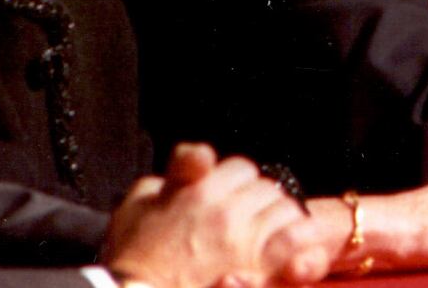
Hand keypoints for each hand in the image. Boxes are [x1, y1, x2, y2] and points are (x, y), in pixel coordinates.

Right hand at [103, 144, 307, 287]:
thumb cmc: (131, 260)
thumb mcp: (136, 206)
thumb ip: (171, 175)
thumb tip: (196, 161)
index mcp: (199, 190)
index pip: (240, 168)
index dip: (236, 182)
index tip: (230, 197)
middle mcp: (225, 210)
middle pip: (265, 187)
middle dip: (258, 201)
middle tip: (247, 220)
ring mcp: (242, 239)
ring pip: (284, 209)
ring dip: (277, 218)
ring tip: (265, 234)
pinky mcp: (255, 267)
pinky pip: (293, 239)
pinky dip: (296, 239)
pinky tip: (287, 246)